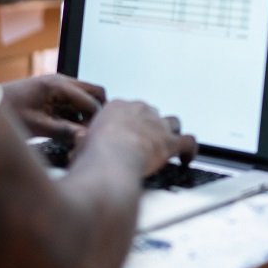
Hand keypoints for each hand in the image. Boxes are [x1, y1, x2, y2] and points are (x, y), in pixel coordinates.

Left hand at [0, 74, 105, 144]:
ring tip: (77, 134)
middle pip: (94, 92)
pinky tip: (67, 130)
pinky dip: (75, 114)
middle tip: (90, 131)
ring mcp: (57, 85)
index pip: (91, 100)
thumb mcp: (38, 126)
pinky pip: (73, 101)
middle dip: (96, 112)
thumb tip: (85, 137)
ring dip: (85, 114)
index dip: (95, 119)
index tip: (93, 136)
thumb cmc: (9, 113)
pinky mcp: (53, 93)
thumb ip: (64, 131)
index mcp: (58, 85)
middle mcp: (61, 81)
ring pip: (85, 96)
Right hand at [80, 101, 197, 174]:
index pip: (127, 110)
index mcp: (116, 108)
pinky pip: (188, 142)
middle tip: (145, 142)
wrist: (111, 158)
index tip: (125, 135)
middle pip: (151, 114)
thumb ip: (83, 146)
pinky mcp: (170, 142)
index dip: (129, 123)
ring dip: (171, 133)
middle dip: (150, 126)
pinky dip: (190, 150)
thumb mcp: (81, 145)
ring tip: (169, 144)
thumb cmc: (93, 153)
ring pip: (172, 123)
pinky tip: (187, 159)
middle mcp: (139, 110)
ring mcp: (157, 125)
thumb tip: (76, 156)